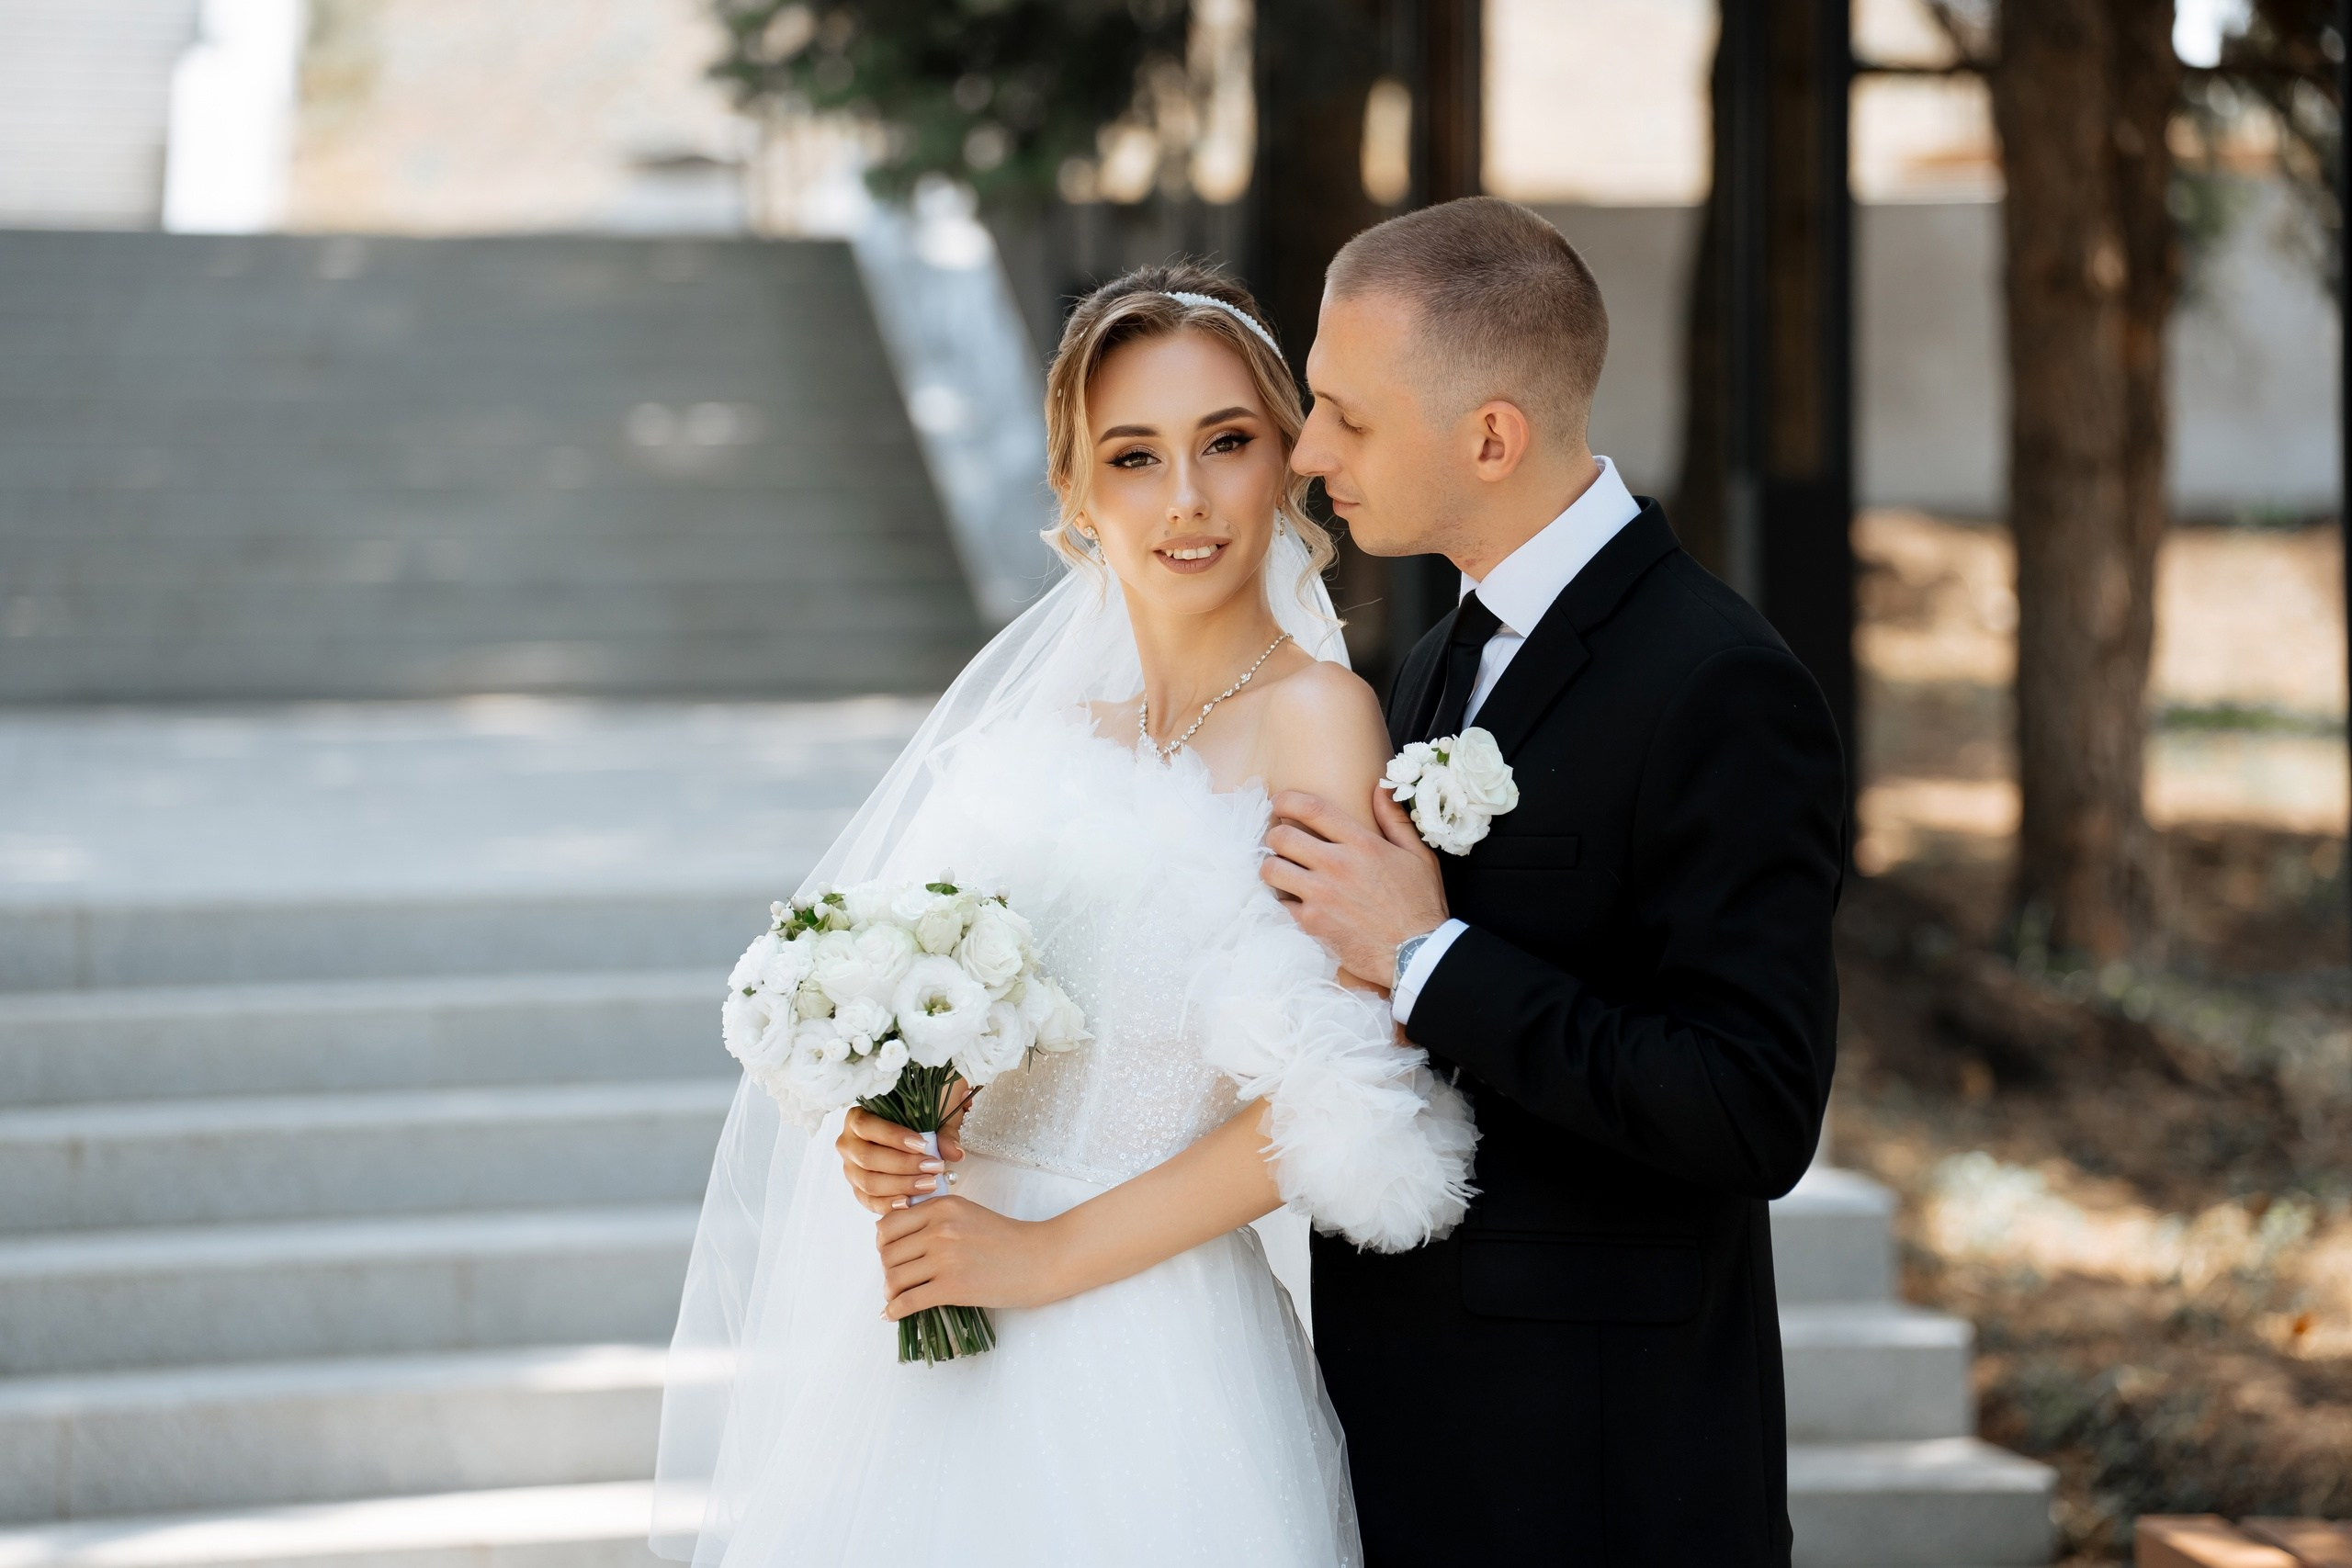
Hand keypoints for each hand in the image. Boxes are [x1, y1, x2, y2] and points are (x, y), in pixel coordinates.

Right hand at [835, 1089, 970, 1215]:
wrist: (907, 1144)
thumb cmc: (915, 1126)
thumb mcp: (931, 1121)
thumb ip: (944, 1133)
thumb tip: (954, 1153)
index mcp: (856, 1119)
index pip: (867, 1126)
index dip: (893, 1136)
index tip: (923, 1145)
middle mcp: (847, 1144)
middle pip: (868, 1158)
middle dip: (903, 1165)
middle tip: (934, 1167)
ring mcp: (850, 1170)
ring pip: (869, 1182)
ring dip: (901, 1185)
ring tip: (930, 1184)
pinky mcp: (859, 1191)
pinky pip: (870, 1202)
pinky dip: (889, 1204)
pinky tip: (910, 1202)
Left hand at [876, 1196, 1067, 1318]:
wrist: (1039, 1259)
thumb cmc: (1005, 1239)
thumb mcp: (966, 1214)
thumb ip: (933, 1219)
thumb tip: (892, 1238)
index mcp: (941, 1207)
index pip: (888, 1225)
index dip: (883, 1243)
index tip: (891, 1255)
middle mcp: (939, 1229)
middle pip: (887, 1253)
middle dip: (888, 1269)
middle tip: (897, 1279)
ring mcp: (945, 1258)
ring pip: (894, 1278)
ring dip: (891, 1291)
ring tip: (897, 1296)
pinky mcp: (952, 1287)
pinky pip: (908, 1302)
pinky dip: (894, 1311)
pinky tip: (892, 1314)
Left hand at [1260, 784, 1448, 990]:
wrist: (1416, 954)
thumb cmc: (1420, 904)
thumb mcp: (1418, 855)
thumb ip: (1395, 820)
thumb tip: (1380, 787)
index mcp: (1361, 844)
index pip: (1311, 809)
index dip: (1287, 801)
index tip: (1280, 803)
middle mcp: (1336, 865)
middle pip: (1281, 837)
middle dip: (1276, 836)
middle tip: (1282, 843)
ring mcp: (1321, 895)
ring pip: (1271, 869)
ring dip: (1273, 867)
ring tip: (1283, 871)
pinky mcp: (1312, 923)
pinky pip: (1278, 904)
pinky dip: (1282, 901)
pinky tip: (1293, 902)